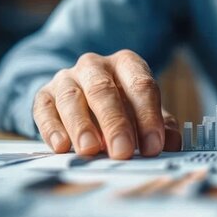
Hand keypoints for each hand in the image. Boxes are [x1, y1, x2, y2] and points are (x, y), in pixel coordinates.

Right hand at [32, 50, 181, 158]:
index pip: (141, 86)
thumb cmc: (122, 105)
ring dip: (82, 126)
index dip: (148, 117)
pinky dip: (52, 128)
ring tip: (91, 150)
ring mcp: (67, 77)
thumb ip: (161, 126)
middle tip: (123, 152)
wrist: (82, 95)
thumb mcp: (145, 112)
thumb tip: (172, 144)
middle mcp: (95, 65)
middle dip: (115, 123)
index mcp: (127, 64)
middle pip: (104, 91)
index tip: (153, 146)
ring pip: (72, 98)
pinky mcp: (44, 94)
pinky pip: (45, 109)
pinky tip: (62, 146)